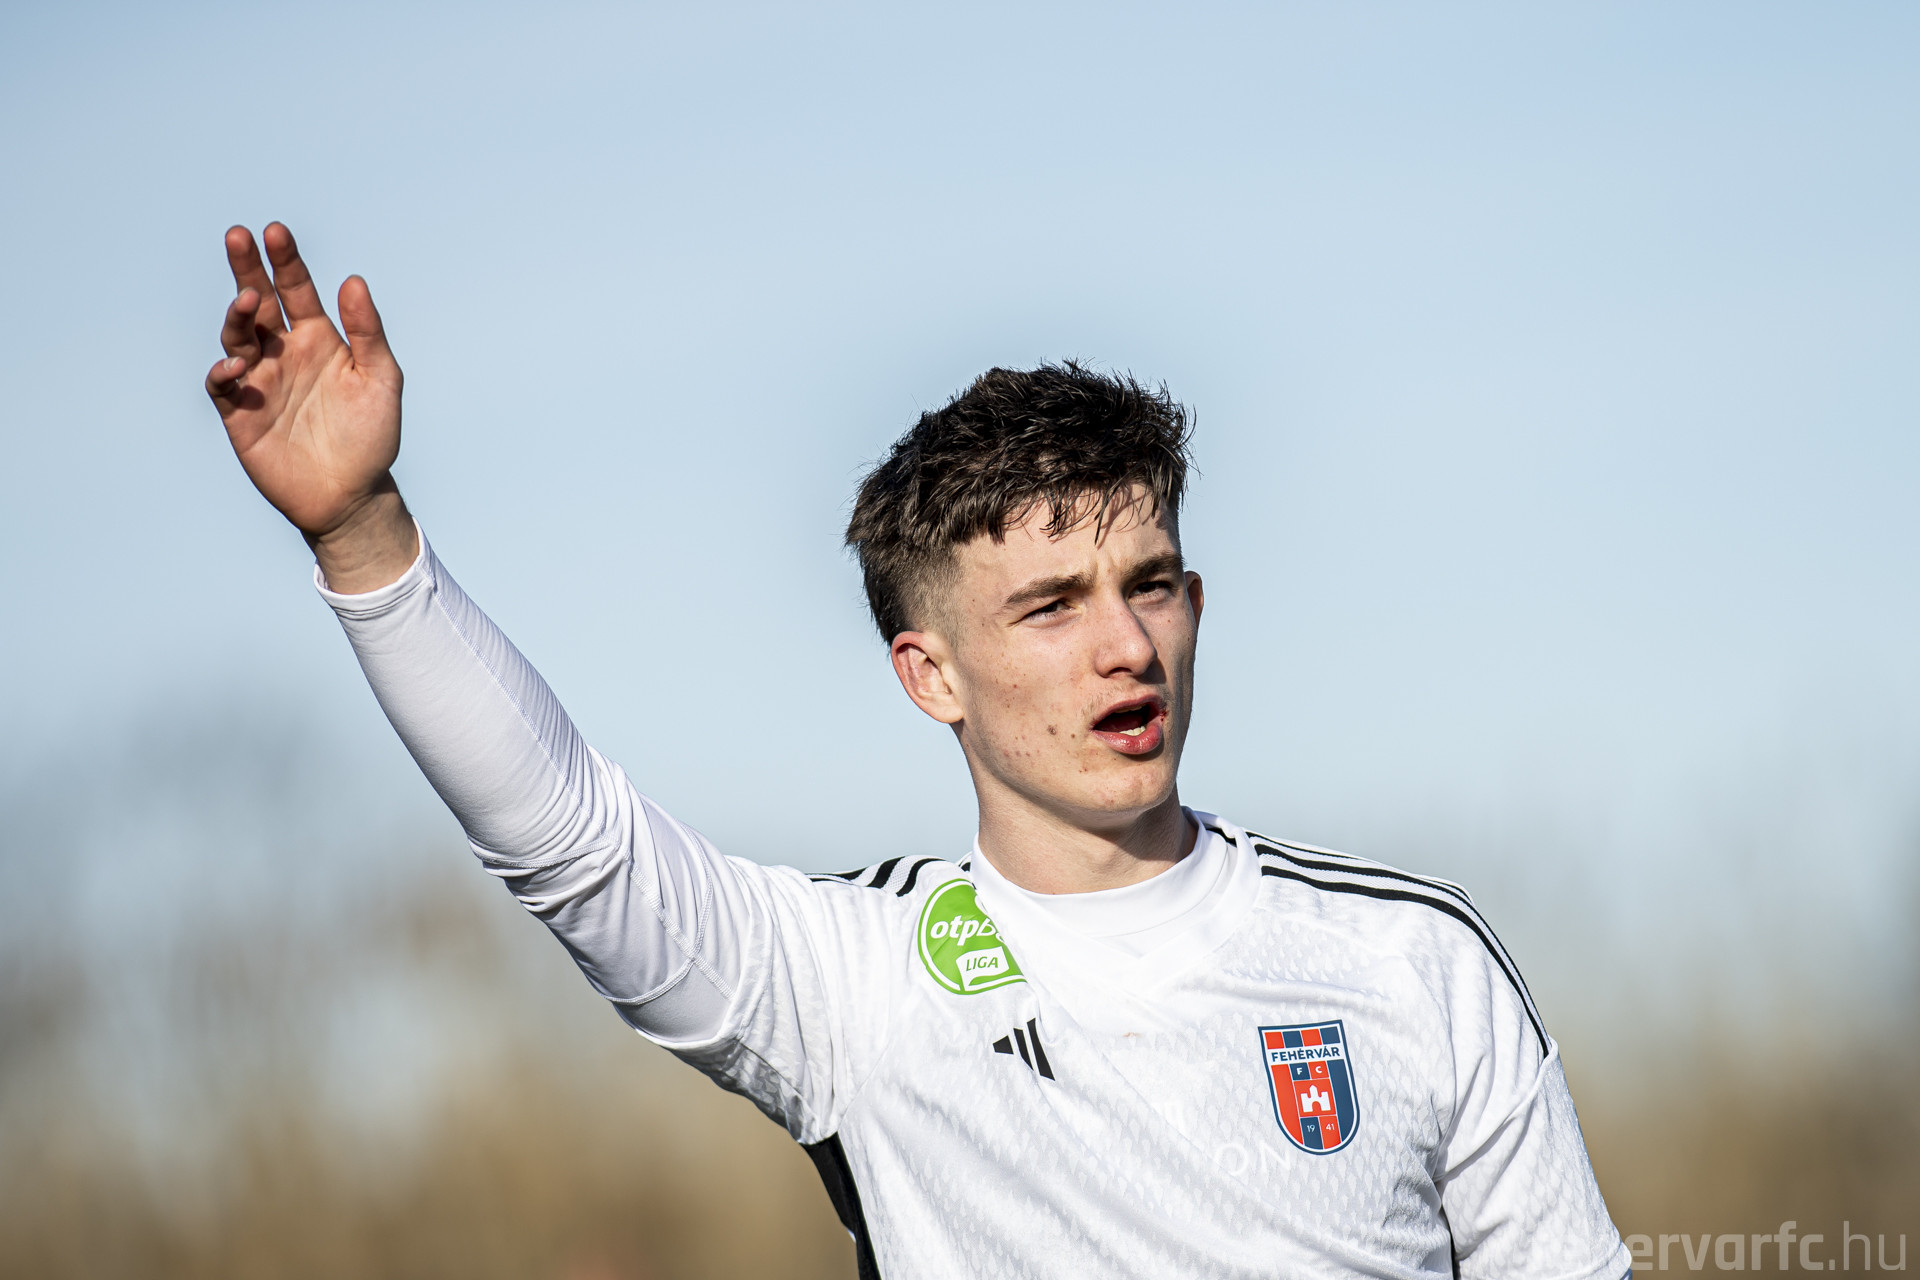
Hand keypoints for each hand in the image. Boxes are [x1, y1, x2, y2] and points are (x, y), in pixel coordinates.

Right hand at [206, 223, 416, 590]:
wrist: (353, 496)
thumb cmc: (372, 437)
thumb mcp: (381, 380)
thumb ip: (368, 332)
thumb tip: (354, 281)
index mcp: (318, 339)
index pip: (297, 290)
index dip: (285, 260)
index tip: (275, 231)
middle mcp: (284, 353)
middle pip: (258, 302)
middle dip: (247, 269)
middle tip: (238, 236)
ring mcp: (259, 381)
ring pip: (236, 337)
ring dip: (237, 316)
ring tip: (247, 301)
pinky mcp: (240, 414)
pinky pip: (222, 386)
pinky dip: (223, 372)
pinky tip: (236, 365)